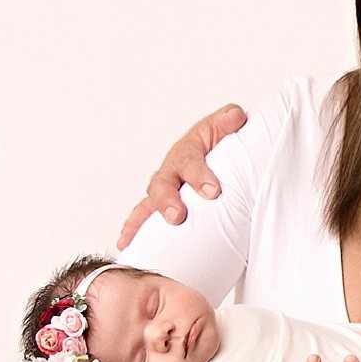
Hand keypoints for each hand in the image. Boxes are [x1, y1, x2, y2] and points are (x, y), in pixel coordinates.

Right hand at [116, 105, 247, 249]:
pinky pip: (141, 218)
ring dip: (142, 220)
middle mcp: (170, 172)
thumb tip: (236, 117)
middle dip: (168, 201)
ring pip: (148, 203)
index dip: (199, 176)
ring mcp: (162, 191)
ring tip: (139, 238)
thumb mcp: (223, 131)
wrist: (213, 161)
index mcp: (187, 152)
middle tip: (178, 216)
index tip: (213, 191)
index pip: (190, 162)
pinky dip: (131, 230)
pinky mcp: (159, 208)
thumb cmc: (217, 149)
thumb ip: (227, 124)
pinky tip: (124, 244)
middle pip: (163, 185)